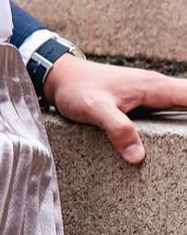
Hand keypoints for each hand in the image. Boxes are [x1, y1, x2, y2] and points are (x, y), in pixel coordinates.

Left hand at [45, 55, 186, 164]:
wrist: (60, 77)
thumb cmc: (77, 89)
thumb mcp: (94, 110)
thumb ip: (118, 130)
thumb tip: (139, 157)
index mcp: (154, 87)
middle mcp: (158, 87)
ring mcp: (152, 93)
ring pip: (184, 103)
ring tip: (185, 144)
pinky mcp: (144, 101)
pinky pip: (171, 108)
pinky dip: (180, 117)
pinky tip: (181, 133)